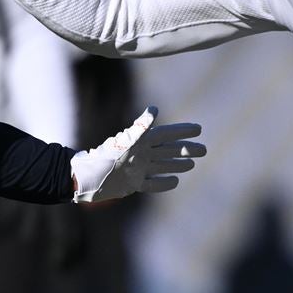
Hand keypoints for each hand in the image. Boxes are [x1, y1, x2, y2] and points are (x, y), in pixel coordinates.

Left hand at [70, 106, 205, 202]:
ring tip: (192, 164)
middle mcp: (141, 154)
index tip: (199, 129)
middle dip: (186, 149)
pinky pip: (152, 183)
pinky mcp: (132, 183)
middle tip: (204, 150)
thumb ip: (141, 126)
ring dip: (178, 164)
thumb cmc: (106, 157)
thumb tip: (154, 109)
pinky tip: (175, 182)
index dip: (182, 131)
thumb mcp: (126, 141)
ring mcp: (138, 169)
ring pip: (163, 165)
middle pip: (169, 150)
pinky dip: (163, 183)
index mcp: (141, 142)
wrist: (88, 178)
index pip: (167, 134)